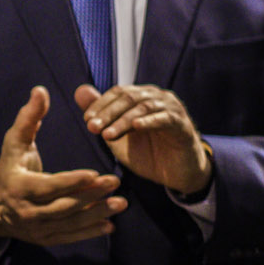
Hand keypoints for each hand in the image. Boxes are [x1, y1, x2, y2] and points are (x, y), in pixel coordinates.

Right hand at [0, 86, 125, 244]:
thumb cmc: (11, 167)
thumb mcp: (15, 143)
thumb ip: (29, 118)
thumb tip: (40, 90)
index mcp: (18, 186)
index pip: (48, 186)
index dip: (71, 181)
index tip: (94, 173)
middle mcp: (26, 211)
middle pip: (62, 205)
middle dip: (91, 195)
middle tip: (116, 183)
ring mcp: (35, 228)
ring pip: (69, 223)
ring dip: (96, 214)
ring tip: (122, 203)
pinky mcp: (44, 239)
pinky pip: (69, 237)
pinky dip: (89, 232)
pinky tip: (110, 225)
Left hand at [75, 83, 211, 195]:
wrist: (177, 174)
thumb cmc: (149, 153)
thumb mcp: (119, 136)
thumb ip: (102, 115)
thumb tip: (80, 90)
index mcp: (143, 97)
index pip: (119, 92)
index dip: (101, 104)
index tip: (87, 120)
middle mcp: (159, 98)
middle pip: (129, 97)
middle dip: (108, 113)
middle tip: (93, 128)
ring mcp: (172, 109)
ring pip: (144, 107)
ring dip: (123, 120)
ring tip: (108, 135)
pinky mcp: (183, 124)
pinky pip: (165, 118)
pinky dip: (150, 121)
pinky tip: (136, 126)